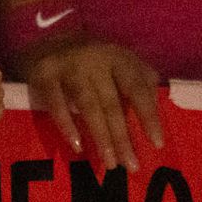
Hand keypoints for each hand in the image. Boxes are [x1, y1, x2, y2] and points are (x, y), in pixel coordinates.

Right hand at [18, 34, 163, 171]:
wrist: (45, 35)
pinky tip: (77, 146)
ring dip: (101, 136)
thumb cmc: (91, 57)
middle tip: (130, 165)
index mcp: (118, 58)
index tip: (157, 144)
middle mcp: (95, 60)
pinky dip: (67, 125)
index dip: (148, 116)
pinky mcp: (44, 74)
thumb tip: (157, 107)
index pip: (137, 89)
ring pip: (88, 106)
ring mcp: (69, 67)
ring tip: (109, 163)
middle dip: (123, 137)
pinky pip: (56, 103)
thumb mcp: (119, 60)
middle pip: (112, 103)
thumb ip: (139, 79)